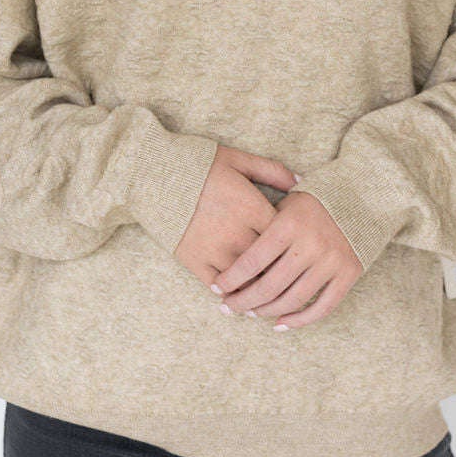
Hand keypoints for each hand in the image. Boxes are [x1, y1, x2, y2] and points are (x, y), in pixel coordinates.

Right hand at [174, 145, 299, 284]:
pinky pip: (218, 286)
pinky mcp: (194, 260)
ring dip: (257, 288)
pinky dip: (229, 293)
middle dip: (280, 271)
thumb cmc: (200, 164)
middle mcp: (238, 233)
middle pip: (270, 263)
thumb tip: (301, 182)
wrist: (154, 174)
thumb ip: (272, 171)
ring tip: (264, 296)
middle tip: (288, 279)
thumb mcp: (238, 160)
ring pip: (246, 280)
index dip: (294, 245)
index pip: (285, 237)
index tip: (297, 250)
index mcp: (252, 208)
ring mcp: (215, 249)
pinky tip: (235, 296)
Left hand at [212, 189, 361, 329]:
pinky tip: (280, 324)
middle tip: (229, 308)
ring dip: (267, 312)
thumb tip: (232, 259)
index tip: (217, 288)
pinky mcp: (349, 274)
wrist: (359, 198)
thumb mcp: (285, 203)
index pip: (252, 260)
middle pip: (270, 286)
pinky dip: (299, 321)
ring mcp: (332, 261)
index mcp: (290, 224)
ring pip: (293, 300)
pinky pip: (322, 308)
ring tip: (251, 313)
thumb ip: (263, 227)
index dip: (231, 278)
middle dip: (243, 301)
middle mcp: (311, 244)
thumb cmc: (312, 201)